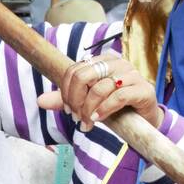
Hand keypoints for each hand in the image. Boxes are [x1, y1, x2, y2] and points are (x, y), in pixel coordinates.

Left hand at [38, 53, 162, 132]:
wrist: (144, 119)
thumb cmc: (115, 107)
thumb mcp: (88, 103)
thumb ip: (66, 100)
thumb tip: (40, 100)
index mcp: (101, 61)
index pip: (74, 71)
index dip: (66, 92)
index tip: (69, 110)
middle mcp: (117, 63)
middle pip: (83, 76)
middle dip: (76, 100)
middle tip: (77, 117)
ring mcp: (131, 74)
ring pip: (99, 88)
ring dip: (88, 110)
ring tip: (87, 123)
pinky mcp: (142, 89)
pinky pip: (118, 96)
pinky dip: (104, 110)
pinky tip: (98, 119)